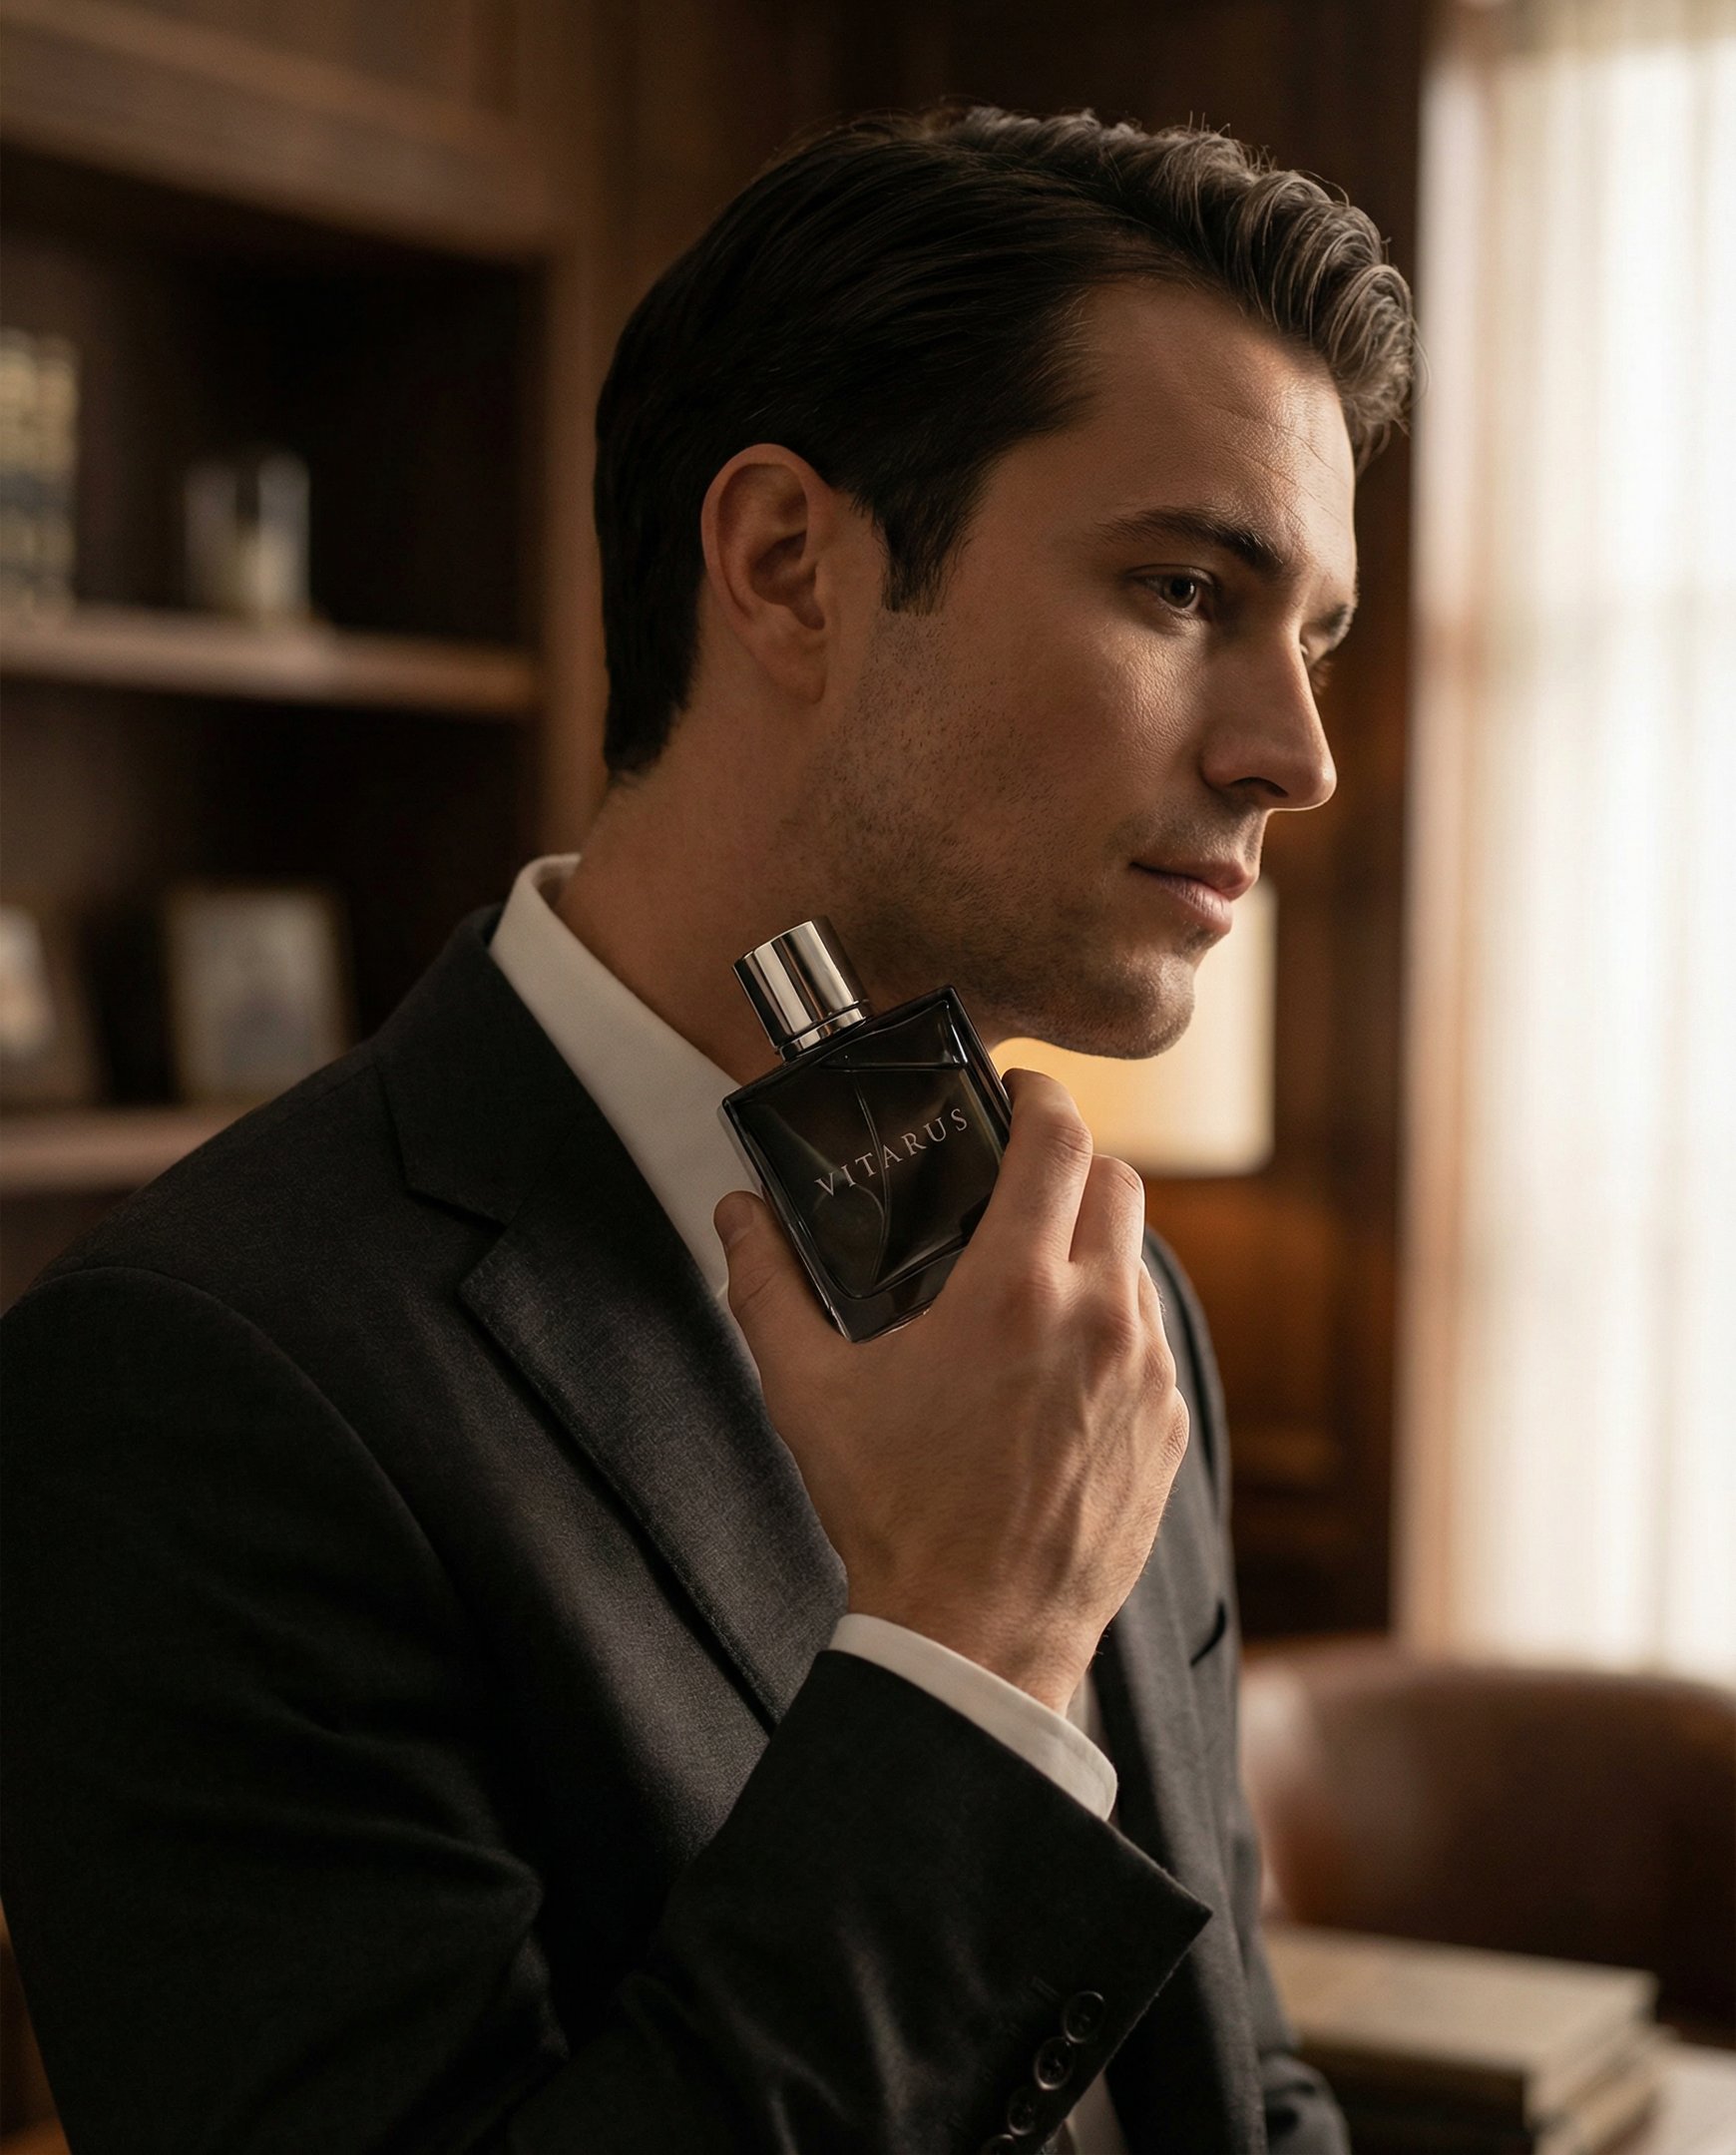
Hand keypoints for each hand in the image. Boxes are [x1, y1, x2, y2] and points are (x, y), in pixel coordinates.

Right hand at [714, 1069, 1188, 1713]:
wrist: (977, 1639)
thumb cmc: (894, 1515)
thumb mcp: (809, 1393)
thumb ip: (766, 1286)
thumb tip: (735, 1214)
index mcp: (1015, 1292)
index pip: (1061, 1137)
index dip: (1040, 1094)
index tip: (1015, 1091)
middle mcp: (1100, 1319)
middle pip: (1118, 1182)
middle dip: (1070, 1163)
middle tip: (1016, 1181)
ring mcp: (1147, 1376)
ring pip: (1138, 1263)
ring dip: (1091, 1247)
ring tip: (1027, 1280)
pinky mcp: (1168, 1428)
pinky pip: (1151, 1340)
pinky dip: (1111, 1325)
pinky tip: (1054, 1365)